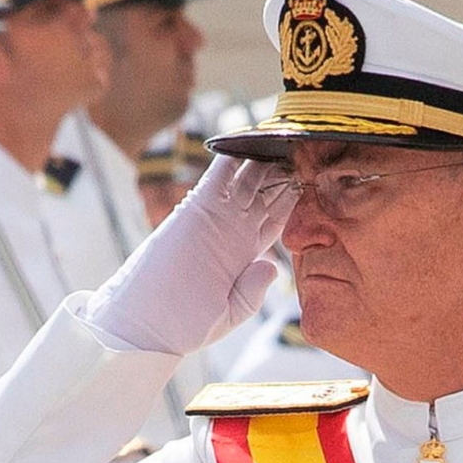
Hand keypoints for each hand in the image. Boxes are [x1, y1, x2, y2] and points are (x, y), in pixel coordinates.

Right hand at [87, 156, 296, 354]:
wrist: (145, 326)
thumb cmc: (183, 326)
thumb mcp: (230, 312)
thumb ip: (252, 291)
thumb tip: (272, 266)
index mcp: (245, 254)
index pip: (278, 218)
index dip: (296, 200)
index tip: (317, 182)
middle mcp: (232, 231)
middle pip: (267, 192)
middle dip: (286, 172)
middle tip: (309, 148)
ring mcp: (215, 219)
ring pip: (247, 179)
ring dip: (266, 158)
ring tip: (288, 136)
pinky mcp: (195, 210)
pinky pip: (217, 177)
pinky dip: (232, 158)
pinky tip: (253, 139)